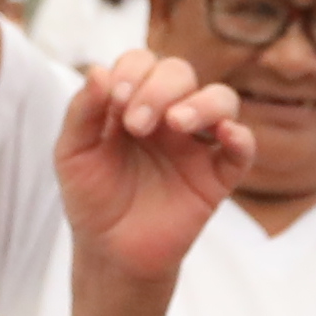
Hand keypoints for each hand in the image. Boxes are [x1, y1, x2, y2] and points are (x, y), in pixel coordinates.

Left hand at [52, 49, 253, 286]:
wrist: (110, 252)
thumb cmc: (91, 197)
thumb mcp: (72, 153)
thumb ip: (82, 112)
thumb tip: (98, 69)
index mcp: (133, 102)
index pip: (143, 62)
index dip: (132, 72)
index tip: (115, 100)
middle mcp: (168, 115)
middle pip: (181, 73)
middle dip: (159, 89)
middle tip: (137, 124)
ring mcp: (196, 145)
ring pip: (221, 100)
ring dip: (202, 103)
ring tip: (176, 123)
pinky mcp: (217, 177)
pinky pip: (243, 150)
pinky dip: (242, 137)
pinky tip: (226, 135)